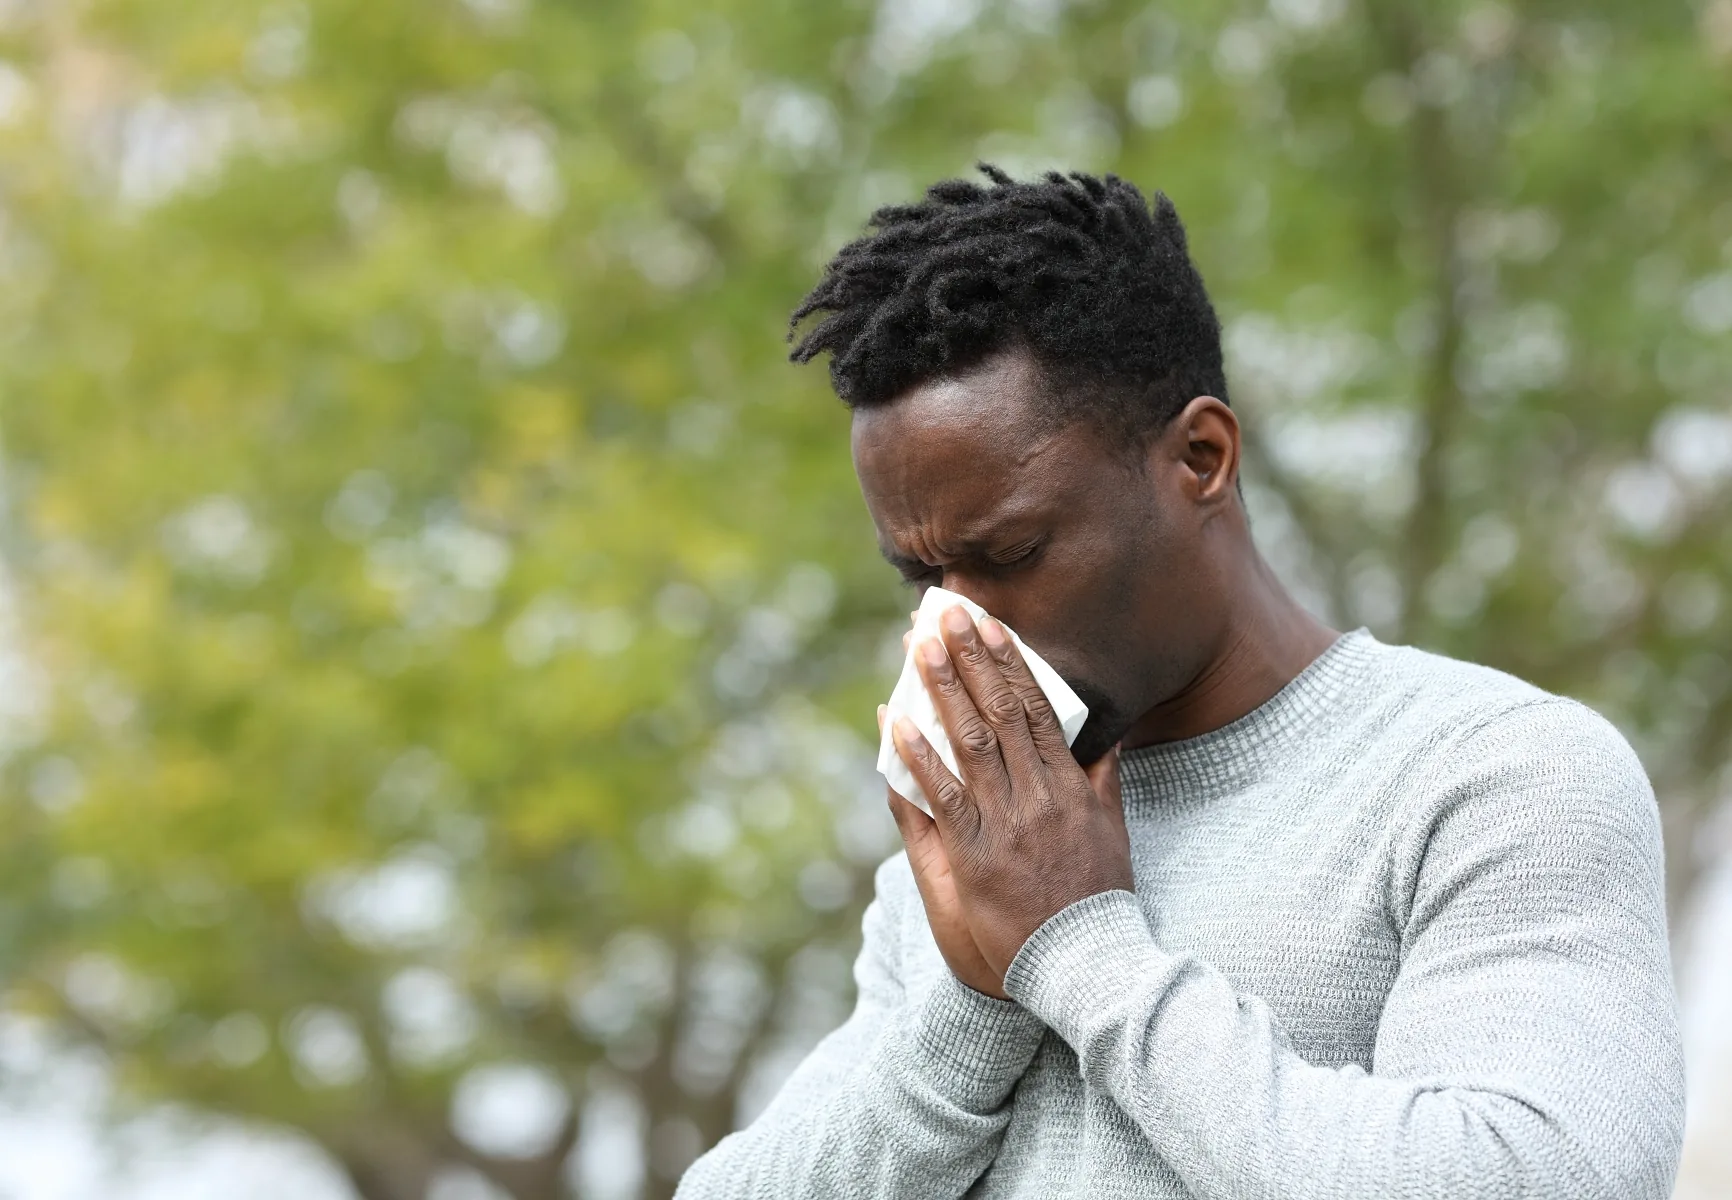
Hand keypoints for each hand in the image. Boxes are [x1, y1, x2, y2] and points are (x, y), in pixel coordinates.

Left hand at [891, 604, 1131, 982]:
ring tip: (918, 647)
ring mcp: (1005, 823)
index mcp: (1070, 785)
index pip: (1037, 709)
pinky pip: (942, 796)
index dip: (1010, 663)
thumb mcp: (1112, 832)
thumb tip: (1105, 740)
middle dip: (969, 658)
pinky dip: (918, 756)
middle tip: (943, 614)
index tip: (990, 625)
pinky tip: (896, 721)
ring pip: (969, 742)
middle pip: (999, 712)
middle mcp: (1038, 795)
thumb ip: (1101, 781)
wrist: (1085, 961)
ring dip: (941, 690)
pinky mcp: (975, 855)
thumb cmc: (1098, 899)